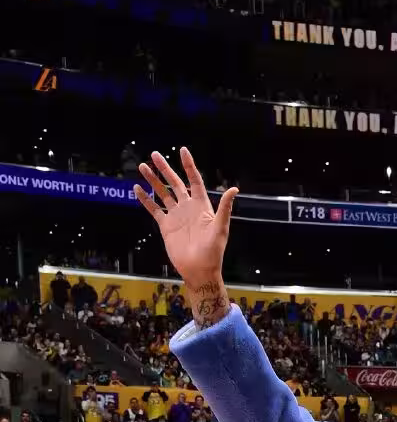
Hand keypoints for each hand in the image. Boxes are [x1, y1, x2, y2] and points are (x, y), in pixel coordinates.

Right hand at [134, 148, 236, 312]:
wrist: (199, 270)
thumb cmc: (213, 252)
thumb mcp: (220, 228)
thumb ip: (225, 208)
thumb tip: (234, 188)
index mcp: (202, 206)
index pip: (194, 180)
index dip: (189, 166)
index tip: (183, 150)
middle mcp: (188, 208)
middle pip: (175, 183)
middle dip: (165, 168)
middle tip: (155, 154)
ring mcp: (176, 216)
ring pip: (162, 193)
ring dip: (153, 180)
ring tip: (143, 166)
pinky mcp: (166, 226)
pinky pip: (154, 209)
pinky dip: (145, 199)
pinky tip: (137, 188)